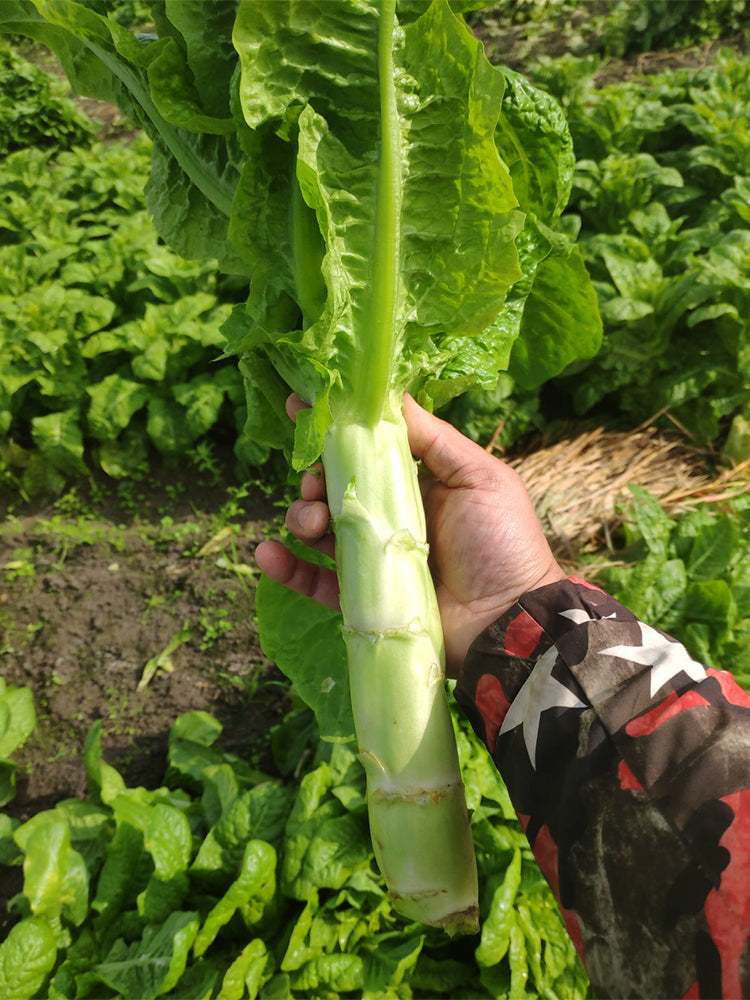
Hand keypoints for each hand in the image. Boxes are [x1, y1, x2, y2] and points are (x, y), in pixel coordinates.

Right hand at [255, 394, 563, 675]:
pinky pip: (316, 580)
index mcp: (419, 484)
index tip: (299, 406)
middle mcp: (393, 516)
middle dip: (314, 477)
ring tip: (309, 521)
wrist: (509, 620)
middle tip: (314, 482)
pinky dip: (288, 566)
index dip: (335, 428)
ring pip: (321, 530)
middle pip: (336, 487)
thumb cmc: (501, 542)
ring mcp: (376, 558)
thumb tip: (392, 394)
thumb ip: (433, 438)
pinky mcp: (363, 598)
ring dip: (300, 516)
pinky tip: (269, 553)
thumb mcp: (478, 477)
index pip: (368, 449)